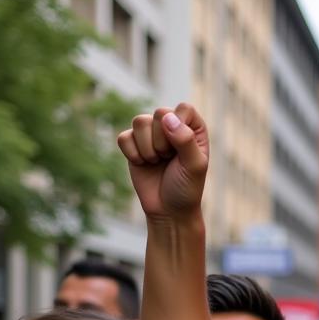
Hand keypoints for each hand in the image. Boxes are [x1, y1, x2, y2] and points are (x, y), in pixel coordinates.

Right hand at [117, 104, 208, 219]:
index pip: (183, 109)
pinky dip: (133, 154)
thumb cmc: (187, 188)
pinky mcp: (133, 143)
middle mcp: (172, 125)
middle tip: (169, 159)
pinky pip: (124, 137)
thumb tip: (166, 117)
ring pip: (139, 121)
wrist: (168, 210)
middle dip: (163, 142)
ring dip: (148, 149)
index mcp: (193, 127)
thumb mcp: (194, 166)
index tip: (181, 150)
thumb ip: (185, 140)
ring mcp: (151, 133)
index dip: (179, 128)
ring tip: (158, 162)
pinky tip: (144, 165)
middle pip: (159, 113)